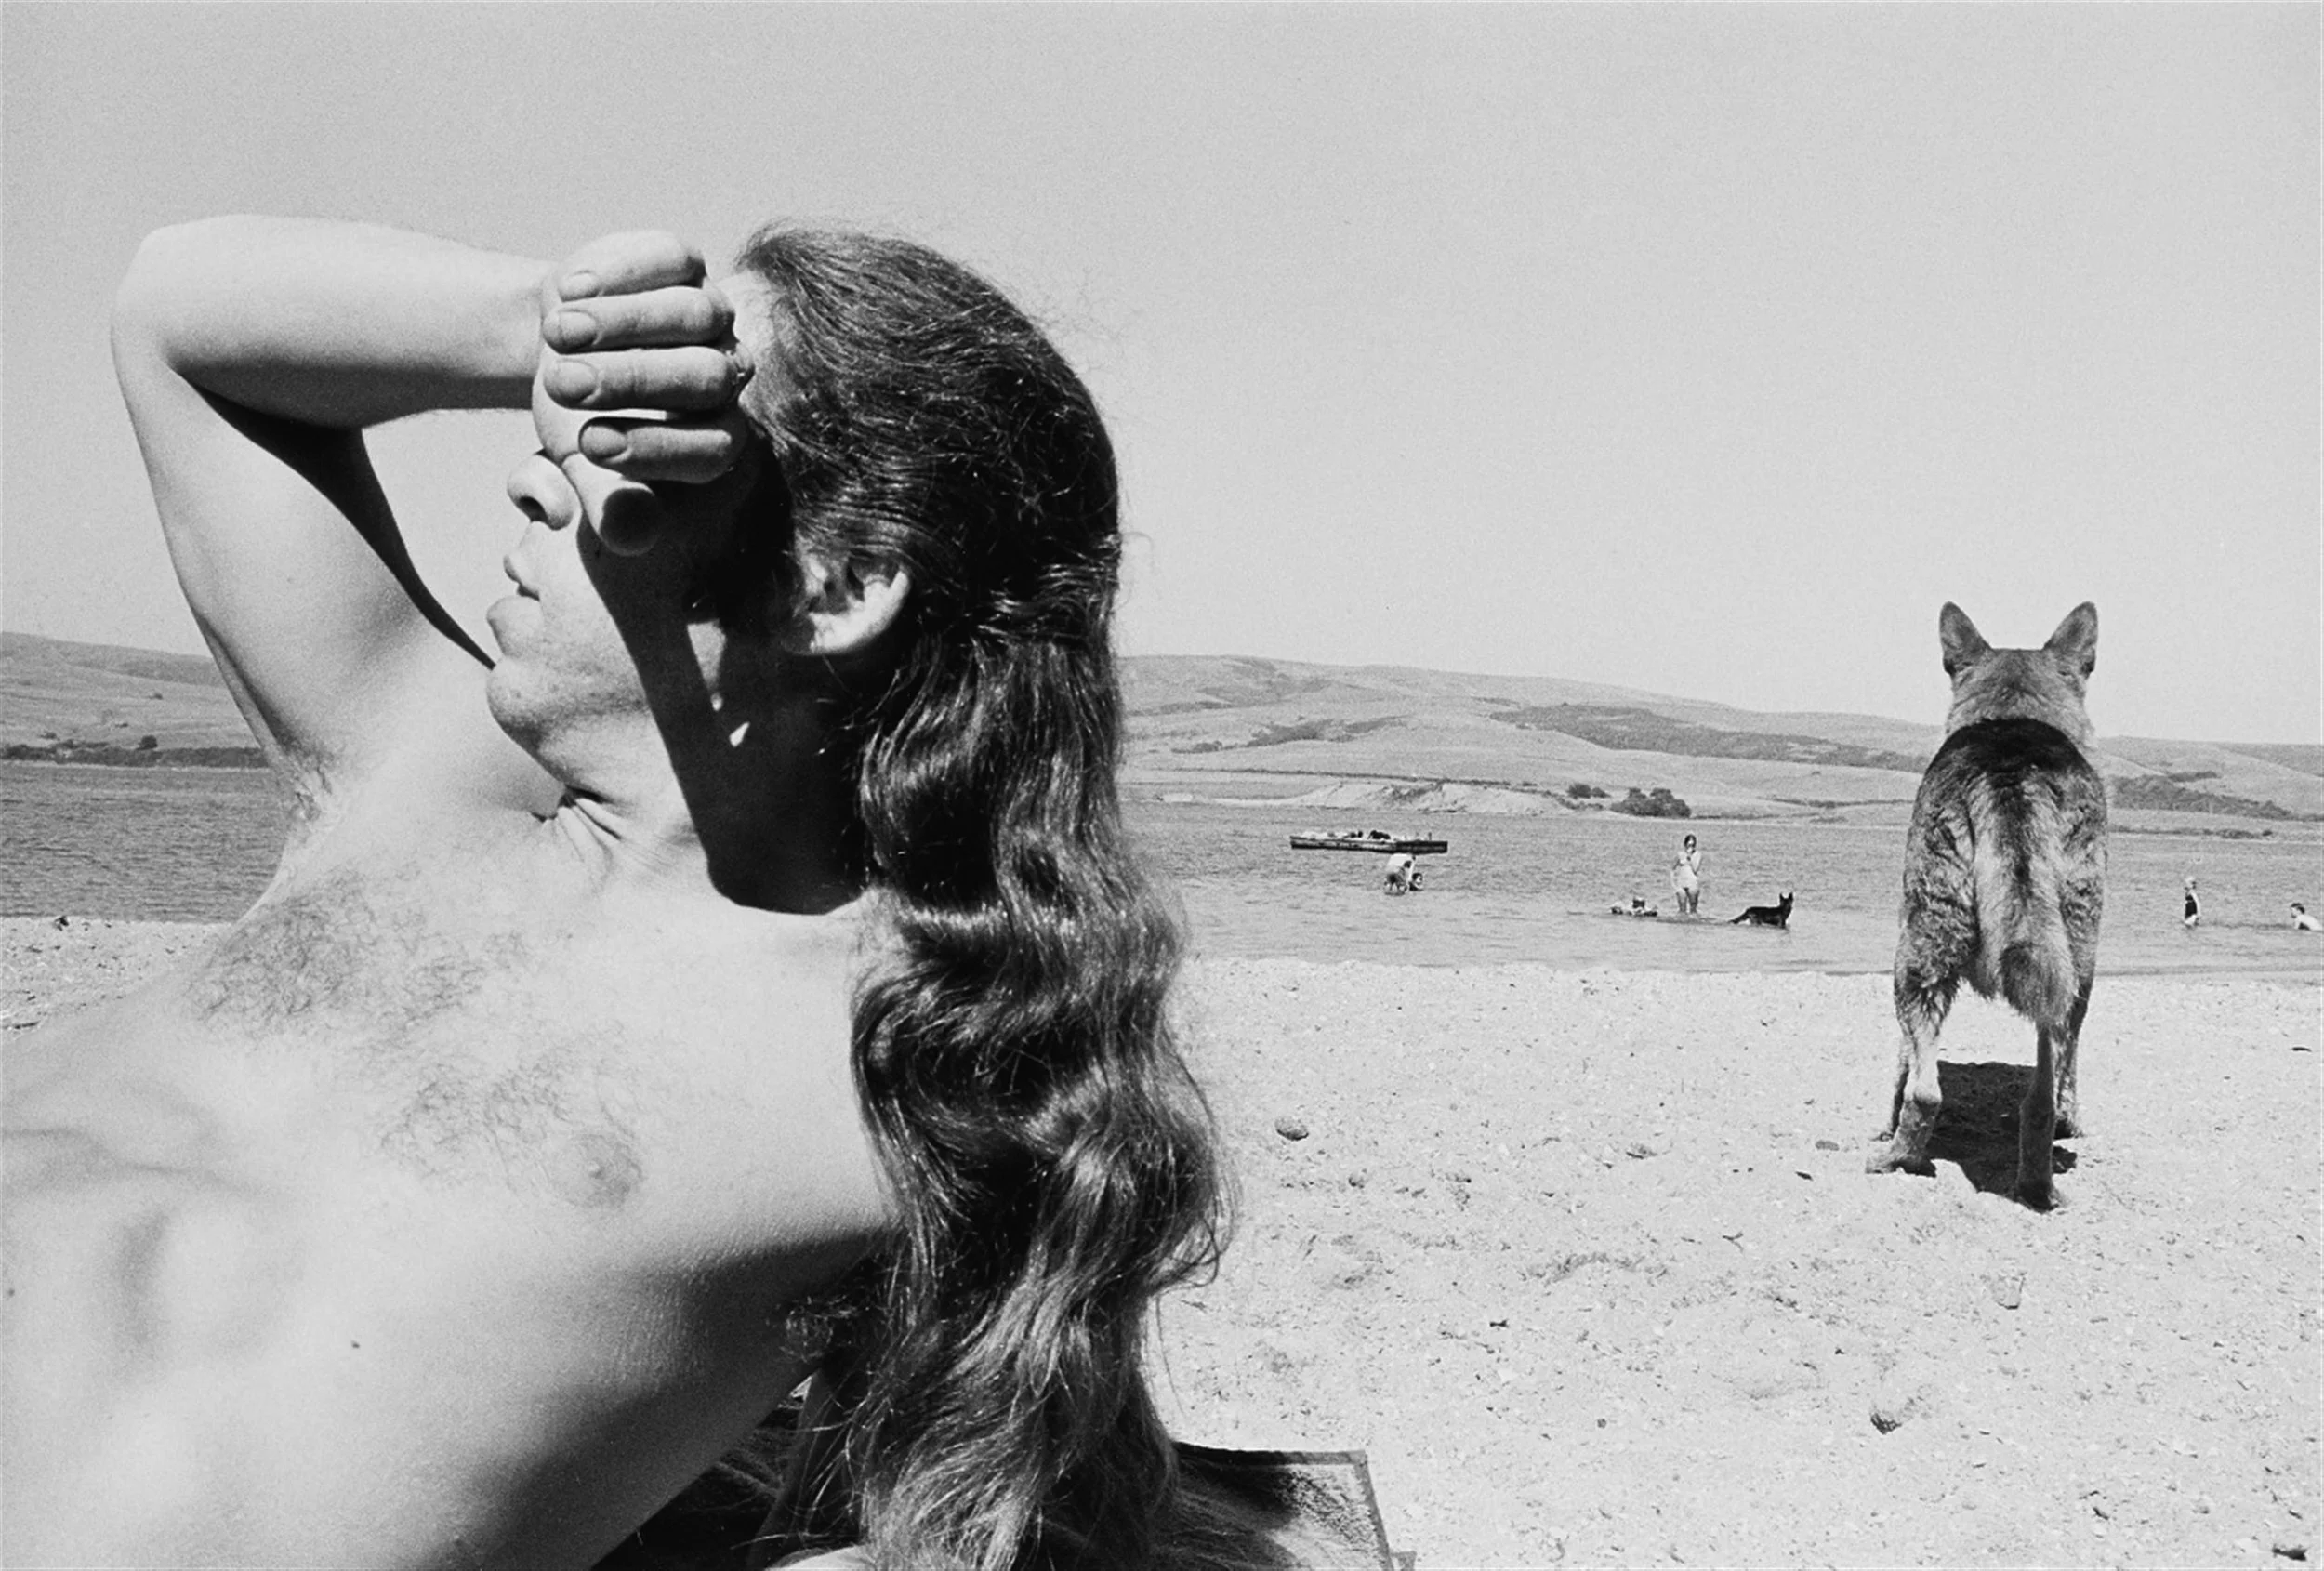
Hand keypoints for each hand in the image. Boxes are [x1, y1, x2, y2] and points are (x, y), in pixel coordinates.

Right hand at [534, 232, 756, 553]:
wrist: (558, 341)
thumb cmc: (579, 415)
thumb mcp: (584, 467)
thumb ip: (608, 506)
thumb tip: (630, 542)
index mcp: (716, 437)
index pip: (711, 449)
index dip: (655, 449)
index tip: (589, 445)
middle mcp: (727, 376)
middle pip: (707, 378)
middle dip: (632, 381)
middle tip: (562, 385)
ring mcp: (712, 315)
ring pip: (696, 315)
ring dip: (624, 322)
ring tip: (555, 334)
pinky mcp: (685, 264)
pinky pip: (673, 260)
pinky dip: (624, 271)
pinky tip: (570, 288)